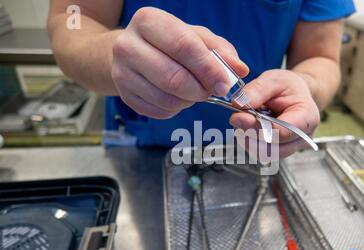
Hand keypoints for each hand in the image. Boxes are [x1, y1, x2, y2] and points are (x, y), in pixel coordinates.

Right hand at [111, 7, 248, 118]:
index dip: (208, 69)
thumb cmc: (168, 42)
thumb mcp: (195, 36)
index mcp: (148, 21)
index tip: (225, 84)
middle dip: (200, 90)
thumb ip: (220, 50)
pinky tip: (177, 98)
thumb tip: (240, 70)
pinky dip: (176, 110)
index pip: (183, 46)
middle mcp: (127, 45)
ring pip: (166, 99)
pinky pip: (159, 112)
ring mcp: (121, 72)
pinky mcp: (124, 95)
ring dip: (189, 101)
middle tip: (211, 91)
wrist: (132, 52)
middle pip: (173, 78)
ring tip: (193, 92)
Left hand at [229, 70, 319, 157]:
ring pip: (264, 154)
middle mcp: (302, 138)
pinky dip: (250, 142)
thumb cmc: (288, 87)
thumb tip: (239, 103)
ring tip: (243, 121)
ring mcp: (292, 148)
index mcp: (307, 118)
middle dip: (249, 134)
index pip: (281, 132)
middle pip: (272, 148)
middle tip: (236, 118)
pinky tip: (248, 128)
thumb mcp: (274, 79)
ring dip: (248, 139)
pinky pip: (262, 153)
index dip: (257, 127)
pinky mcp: (280, 152)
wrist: (295, 95)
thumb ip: (258, 89)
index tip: (238, 117)